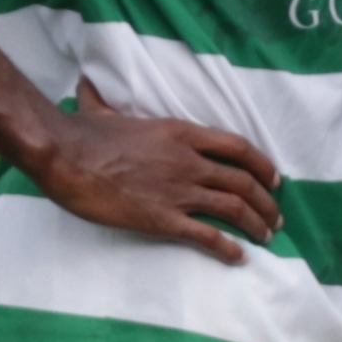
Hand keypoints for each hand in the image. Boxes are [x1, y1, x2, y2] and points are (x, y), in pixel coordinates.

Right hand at [22, 96, 284, 256]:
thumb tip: (86, 84)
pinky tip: (239, 257)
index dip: (262, 165)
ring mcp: (179, 190)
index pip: (238, 147)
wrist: (65, 157)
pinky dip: (228, 248)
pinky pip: (207, 235)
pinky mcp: (163, 219)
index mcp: (181, 133)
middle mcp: (189, 161)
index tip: (274, 178)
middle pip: (244, 181)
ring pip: (234, 208)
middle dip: (267, 202)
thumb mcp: (100, 111)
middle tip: (275, 218)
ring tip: (266, 237)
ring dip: (256, 224)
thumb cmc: (81, 134)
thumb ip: (102, 101)